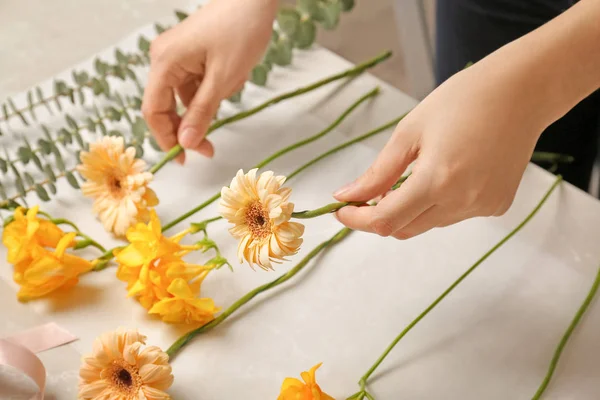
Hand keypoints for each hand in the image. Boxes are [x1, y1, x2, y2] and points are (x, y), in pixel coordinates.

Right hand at [142, 0, 277, 162]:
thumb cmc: (240, 30)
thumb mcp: (223, 78)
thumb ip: (202, 112)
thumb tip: (186, 143)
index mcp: (164, 62)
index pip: (153, 110)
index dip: (166, 139)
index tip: (184, 159)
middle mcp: (164, 59)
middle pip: (167, 106)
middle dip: (191, 126)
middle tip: (210, 148)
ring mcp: (177, 57)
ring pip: (186, 98)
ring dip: (208, 104)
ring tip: (234, 83)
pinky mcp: (191, 56)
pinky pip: (197, 85)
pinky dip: (214, 90)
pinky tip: (233, 76)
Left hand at [333, 59, 546, 239]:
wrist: (522, 91)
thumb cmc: (462, 100)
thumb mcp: (409, 132)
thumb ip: (378, 173)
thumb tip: (347, 196)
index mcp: (437, 180)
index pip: (386, 221)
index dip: (358, 220)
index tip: (341, 209)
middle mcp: (463, 201)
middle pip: (405, 228)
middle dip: (379, 216)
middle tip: (366, 194)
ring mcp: (483, 206)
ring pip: (428, 223)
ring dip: (409, 209)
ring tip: (411, 175)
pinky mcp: (497, 205)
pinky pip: (454, 215)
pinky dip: (438, 204)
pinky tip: (445, 174)